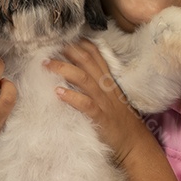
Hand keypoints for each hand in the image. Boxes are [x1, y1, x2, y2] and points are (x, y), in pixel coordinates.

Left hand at [44, 39, 154, 164]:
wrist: (134, 143)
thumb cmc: (118, 120)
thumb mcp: (108, 96)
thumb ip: (94, 84)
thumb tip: (72, 71)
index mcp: (107, 80)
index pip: (95, 55)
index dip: (79, 43)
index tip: (62, 37)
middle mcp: (105, 87)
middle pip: (87, 61)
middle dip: (68, 51)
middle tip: (47, 47)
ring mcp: (103, 101)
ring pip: (84, 79)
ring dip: (64, 69)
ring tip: (46, 65)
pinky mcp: (100, 117)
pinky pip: (86, 104)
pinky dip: (72, 97)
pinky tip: (58, 93)